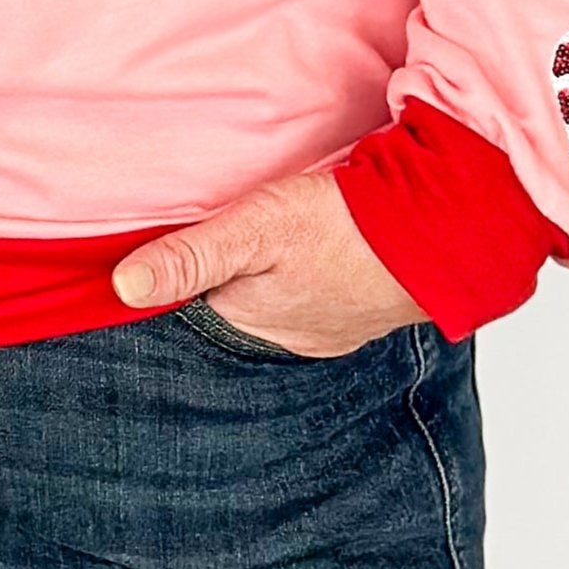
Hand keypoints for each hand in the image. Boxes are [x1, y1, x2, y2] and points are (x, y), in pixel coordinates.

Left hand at [110, 168, 426, 360]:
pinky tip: (299, 258)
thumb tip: (123, 286)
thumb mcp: (256, 229)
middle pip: (227, 308)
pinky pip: (309, 301)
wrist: (445, 233)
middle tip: (208, 239)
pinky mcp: (355, 314)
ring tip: (253, 248)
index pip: (188, 309)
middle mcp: (286, 340)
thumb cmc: (347, 228)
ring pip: (270, 305)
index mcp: (250, 324)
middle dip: (214, 281)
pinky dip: (297, 281)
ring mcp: (325, 331)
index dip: (171, 280)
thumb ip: (191, 256)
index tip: (154, 253)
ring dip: (259, 279)